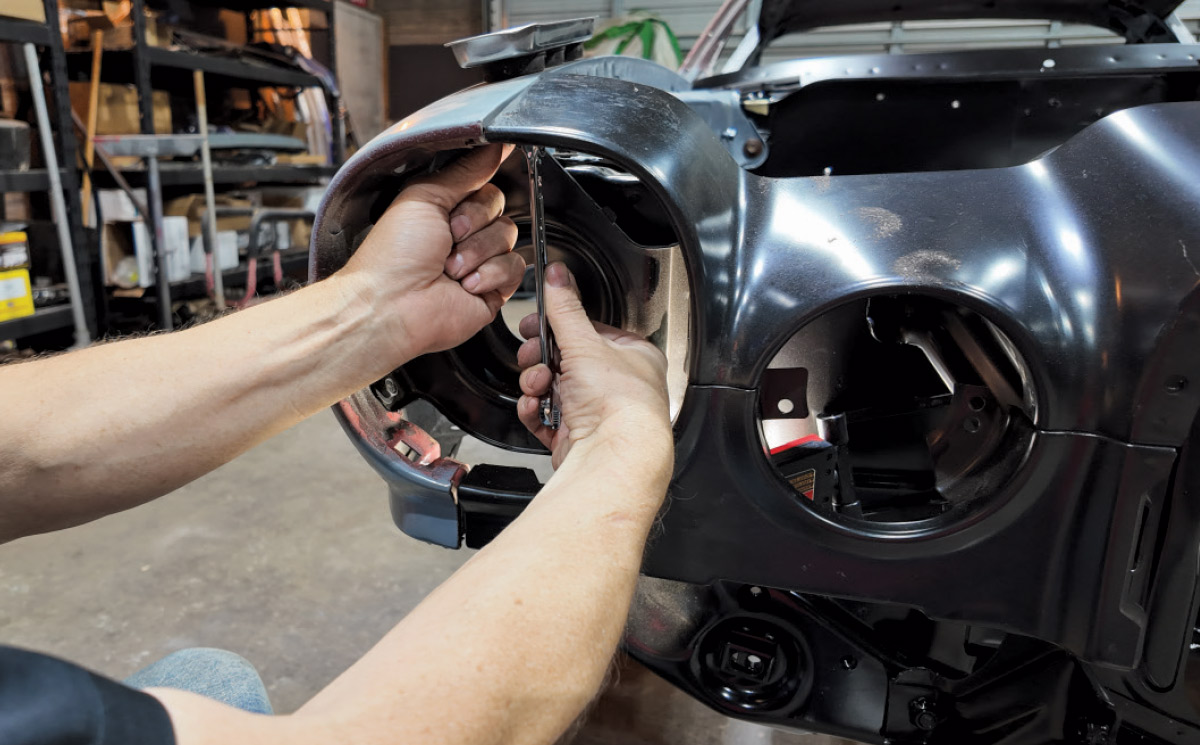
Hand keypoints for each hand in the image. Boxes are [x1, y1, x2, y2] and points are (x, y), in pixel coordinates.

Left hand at [334, 144, 524, 364]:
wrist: (392, 304)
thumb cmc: (393, 255)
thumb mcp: (425, 196)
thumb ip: (466, 170)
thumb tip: (494, 145)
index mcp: (446, 210)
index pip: (486, 188)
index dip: (476, 198)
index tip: (455, 207)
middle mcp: (464, 235)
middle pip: (501, 211)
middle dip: (474, 224)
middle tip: (448, 238)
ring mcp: (480, 262)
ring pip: (509, 238)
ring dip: (477, 251)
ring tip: (450, 267)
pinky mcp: (493, 289)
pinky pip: (515, 268)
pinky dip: (489, 274)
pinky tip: (465, 284)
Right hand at [516, 263, 671, 469]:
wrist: (612, 456)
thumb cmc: (619, 405)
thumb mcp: (585, 343)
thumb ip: (565, 309)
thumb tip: (557, 277)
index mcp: (634, 357)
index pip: (590, 331)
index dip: (560, 326)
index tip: (536, 323)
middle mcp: (618, 386)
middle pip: (566, 360)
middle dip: (542, 358)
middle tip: (533, 354)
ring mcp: (596, 413)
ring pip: (552, 387)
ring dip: (536, 383)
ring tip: (538, 385)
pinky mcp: (576, 436)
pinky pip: (546, 415)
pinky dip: (535, 409)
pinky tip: (535, 406)